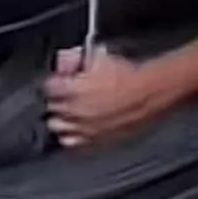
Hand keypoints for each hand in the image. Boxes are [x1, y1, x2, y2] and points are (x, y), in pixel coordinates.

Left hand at [45, 47, 164, 146]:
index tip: (60, 81)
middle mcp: (73, 111)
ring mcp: (83, 128)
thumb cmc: (128, 74)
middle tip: (67, 94)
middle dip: (58, 100)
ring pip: (57, 127)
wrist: (150, 93)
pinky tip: (79, 128)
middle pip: (51, 107)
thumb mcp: (98, 56)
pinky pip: (72, 142)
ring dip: (62, 118)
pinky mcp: (94, 141)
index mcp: (71, 89)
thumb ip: (75, 59)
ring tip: (71, 113)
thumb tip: (65, 61)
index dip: (55, 82)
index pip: (47, 87)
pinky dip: (72, 135)